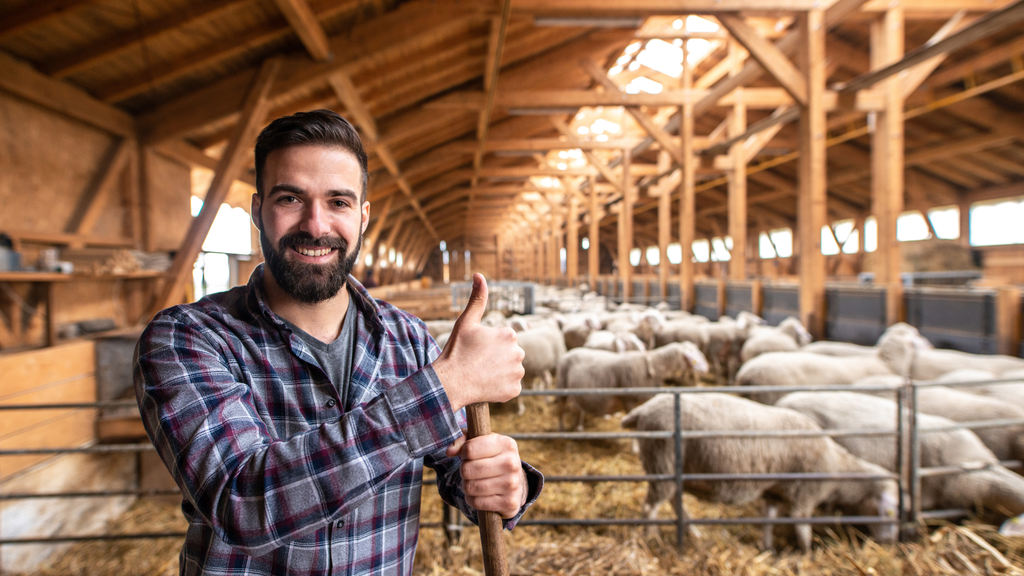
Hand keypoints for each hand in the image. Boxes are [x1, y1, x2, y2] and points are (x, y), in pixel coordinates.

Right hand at [432, 273, 524, 411]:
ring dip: (500, 372)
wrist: (450, 382)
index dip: (489, 344)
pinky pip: (510, 386)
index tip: (476, 349)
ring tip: (481, 373)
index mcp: (509, 335)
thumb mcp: (466, 321)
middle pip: (509, 354)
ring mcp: (517, 373)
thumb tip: (479, 275)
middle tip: (478, 362)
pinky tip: (486, 384)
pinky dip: (501, 387)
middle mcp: (518, 353)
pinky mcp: (514, 390)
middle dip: (497, 357)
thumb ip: (477, 298)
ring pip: (511, 370)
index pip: (504, 339)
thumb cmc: (457, 350)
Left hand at [446, 432, 527, 518]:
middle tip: (471, 471)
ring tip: (475, 481)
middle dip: (464, 471)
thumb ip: (463, 442)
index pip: (470, 449)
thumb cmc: (493, 458)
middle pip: (467, 469)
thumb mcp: (481, 443)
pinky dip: (472, 499)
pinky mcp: (509, 503)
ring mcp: (512, 484)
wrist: (515, 481)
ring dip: (467, 486)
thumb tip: (449, 452)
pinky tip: (480, 494)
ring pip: (470, 487)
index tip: (468, 455)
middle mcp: (512, 463)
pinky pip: (476, 502)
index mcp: (506, 444)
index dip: (463, 453)